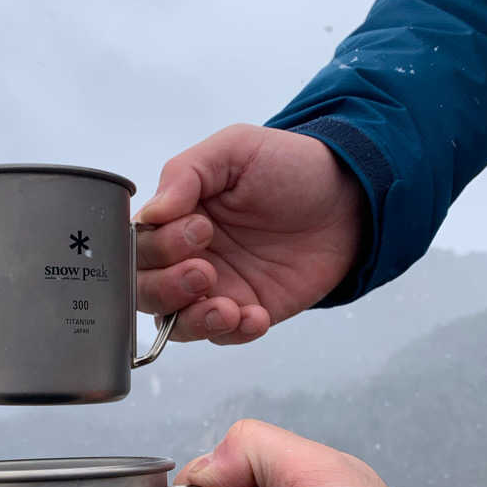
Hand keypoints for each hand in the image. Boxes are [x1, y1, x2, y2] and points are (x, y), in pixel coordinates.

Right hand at [135, 124, 367, 344]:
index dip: (157, 247)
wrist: (348, 198)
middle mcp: (185, 256)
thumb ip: (185, 173)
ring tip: (226, 307)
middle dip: (167, 287)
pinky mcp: (244, 311)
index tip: (200, 227)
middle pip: (144, 291)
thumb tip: (150, 213)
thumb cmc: (289, 166)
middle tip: (205, 270)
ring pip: (174, 324)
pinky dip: (234, 333)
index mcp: (174, 217)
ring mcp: (214, 288)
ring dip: (194, 320)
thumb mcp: (235, 149)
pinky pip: (222, 337)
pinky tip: (255, 315)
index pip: (137, 246)